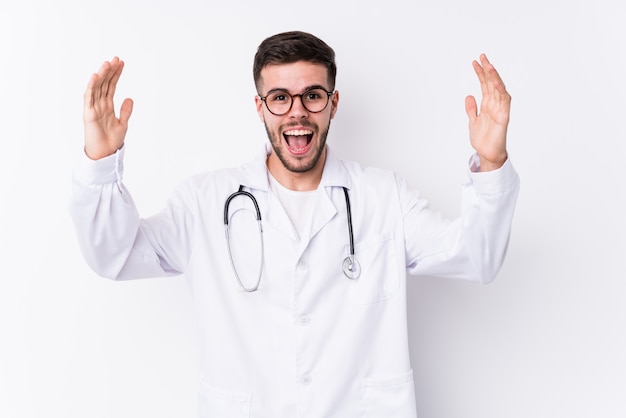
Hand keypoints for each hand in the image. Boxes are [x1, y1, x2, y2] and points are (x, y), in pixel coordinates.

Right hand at [83, 56, 132, 159]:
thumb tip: (130, 98)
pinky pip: (89, 97)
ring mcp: (93, 108)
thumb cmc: (112, 140)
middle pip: (104, 84)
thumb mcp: (123, 123)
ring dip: (102, 75)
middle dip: (110, 71)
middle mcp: (100, 104)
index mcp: (108, 106)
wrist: (105, 153)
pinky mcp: (88, 113)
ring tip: (107, 63)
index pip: (111, 86)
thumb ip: (126, 111)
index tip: (121, 63)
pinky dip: (91, 86)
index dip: (116, 74)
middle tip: (116, 59)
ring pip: (97, 87)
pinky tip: (96, 76)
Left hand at [465, 54, 510, 170]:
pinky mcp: (503, 117)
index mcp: (487, 104)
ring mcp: (500, 110)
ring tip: (489, 65)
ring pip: (498, 89)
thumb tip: (469, 96)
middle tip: (482, 56)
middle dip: (487, 70)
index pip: (485, 85)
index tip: (475, 62)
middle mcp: (495, 104)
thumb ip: (471, 109)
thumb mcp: (472, 121)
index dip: (480, 73)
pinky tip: (497, 83)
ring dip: (494, 77)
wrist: (487, 154)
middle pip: (492, 83)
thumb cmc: (483, 139)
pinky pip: (504, 102)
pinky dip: (501, 92)